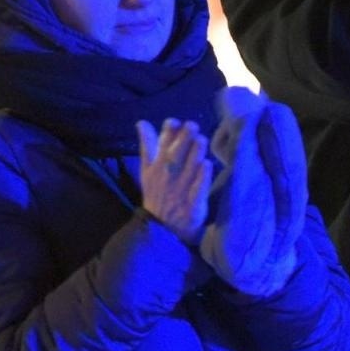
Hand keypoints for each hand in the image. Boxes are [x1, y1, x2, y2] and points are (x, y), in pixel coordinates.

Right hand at [137, 118, 212, 246]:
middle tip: (193, 125)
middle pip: (175, 156)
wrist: (161, 228)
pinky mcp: (193, 206)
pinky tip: (207, 166)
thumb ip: (147, 146)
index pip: (160, 147)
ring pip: (188, 170)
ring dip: (194, 155)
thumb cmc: (158, 194)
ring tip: (201, 140)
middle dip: (183, 140)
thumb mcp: (147, 170)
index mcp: (156, 168)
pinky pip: (197, 191)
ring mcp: (180, 192)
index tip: (174, 121)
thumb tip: (142, 122)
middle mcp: (168, 178)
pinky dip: (201, 179)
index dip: (167, 134)